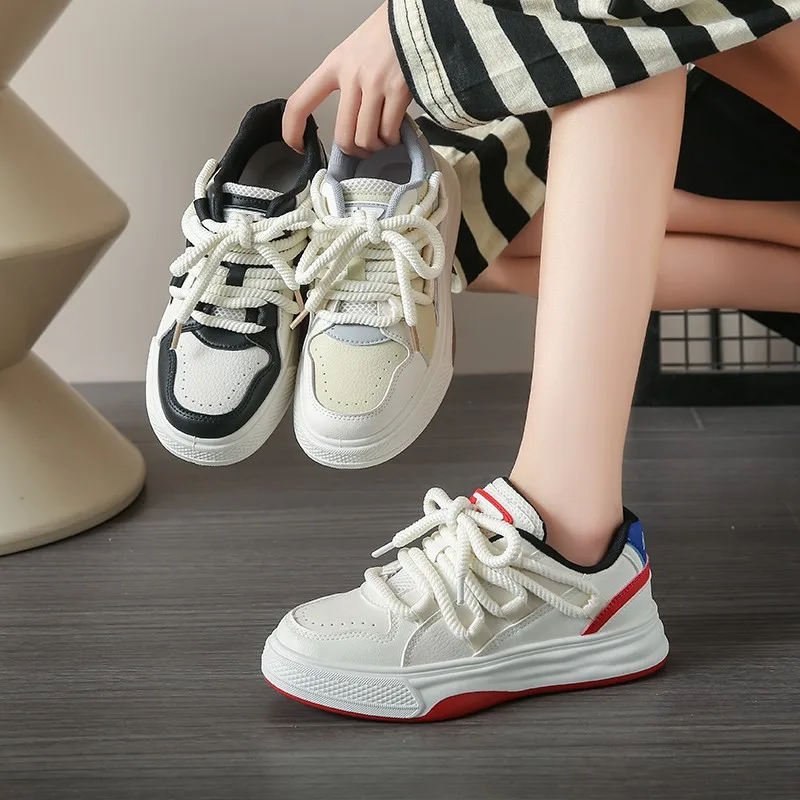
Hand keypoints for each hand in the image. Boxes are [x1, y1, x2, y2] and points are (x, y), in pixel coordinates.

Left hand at [283, 2, 412, 157]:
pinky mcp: (398, 91)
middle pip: (343, 136)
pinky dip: (393, 139)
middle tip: (363, 149)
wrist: (415, 20)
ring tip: (383, 139)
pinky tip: (396, 132)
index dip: (293, 131)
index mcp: (334, 65)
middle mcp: (351, 76)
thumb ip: (345, 84)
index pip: (300, 103)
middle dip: (354, 151)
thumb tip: (348, 124)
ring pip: (366, 138)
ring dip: (375, 147)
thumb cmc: (385, 37)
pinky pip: (389, 131)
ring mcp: (375, 84)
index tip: (300, 147)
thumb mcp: (353, 53)